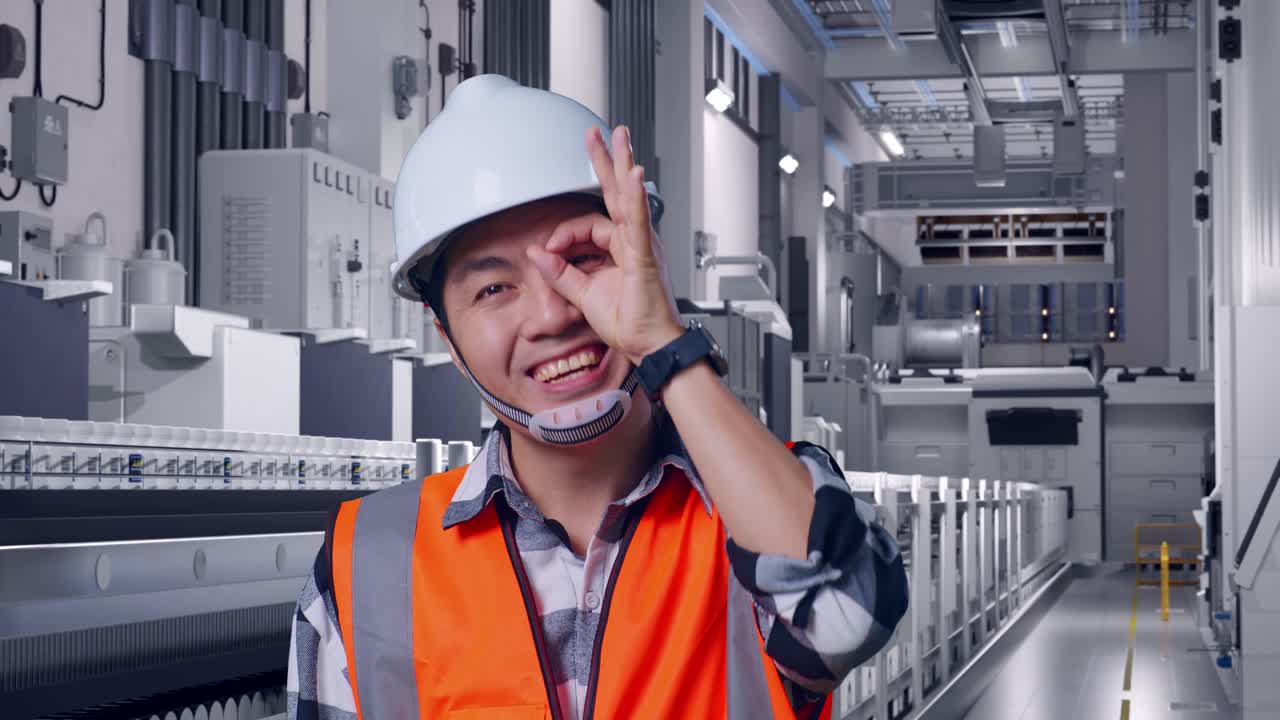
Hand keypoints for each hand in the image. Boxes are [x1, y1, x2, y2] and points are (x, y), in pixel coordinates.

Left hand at [526, 125, 683, 365]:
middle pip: (617, 193)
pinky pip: (638, 223)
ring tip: (619, 139)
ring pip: (629, 198)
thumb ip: (559, 273)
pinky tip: (632, 177)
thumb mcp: (582, 295)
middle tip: (599, 134)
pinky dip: (634, 199)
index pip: (588, 224)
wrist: (650, 345)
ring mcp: (642, 246)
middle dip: (607, 161)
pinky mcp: (645, 256)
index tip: (548, 251)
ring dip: (622, 166)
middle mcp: (634, 241)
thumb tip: (535, 253)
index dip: (563, 233)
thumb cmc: (629, 323)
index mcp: (622, 248)